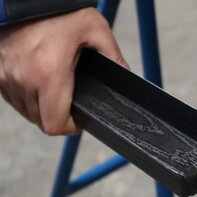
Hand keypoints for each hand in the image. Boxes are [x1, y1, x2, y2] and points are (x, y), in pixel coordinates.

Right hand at [0, 7, 127, 134]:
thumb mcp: (97, 31)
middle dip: (60, 118)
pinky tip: (40, 87)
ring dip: (42, 109)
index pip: (55, 124)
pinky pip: (11, 97)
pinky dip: (25, 98)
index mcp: (50, 74)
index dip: (71, 128)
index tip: (80, 120)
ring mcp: (6, 75)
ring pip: (25, 111)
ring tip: (57, 94)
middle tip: (72, 106)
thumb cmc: (60, 10)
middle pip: (41, 121)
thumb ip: (114, 58)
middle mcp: (24, 78)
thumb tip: (128, 78)